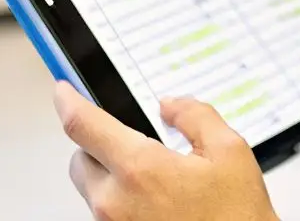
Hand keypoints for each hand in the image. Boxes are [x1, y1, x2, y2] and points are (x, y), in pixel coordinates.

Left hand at [53, 81, 279, 220]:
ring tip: (154, 181)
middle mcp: (115, 203)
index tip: (63, 90)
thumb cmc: (236, 216)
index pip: (83, 126)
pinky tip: (155, 202)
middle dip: (98, 144)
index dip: (68, 100)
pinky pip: (105, 214)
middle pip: (80, 159)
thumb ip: (195, 116)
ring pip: (91, 190)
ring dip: (110, 177)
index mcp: (140, 170)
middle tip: (133, 143)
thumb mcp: (230, 152)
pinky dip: (120, 202)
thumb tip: (170, 105)